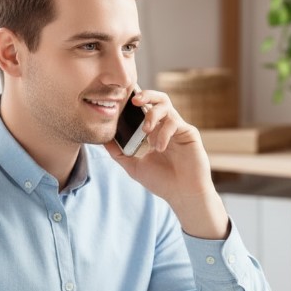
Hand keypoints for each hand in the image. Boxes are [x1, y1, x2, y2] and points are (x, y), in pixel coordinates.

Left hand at [104, 90, 228, 239]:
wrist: (183, 195)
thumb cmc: (163, 182)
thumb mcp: (134, 167)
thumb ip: (118, 153)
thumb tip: (101, 141)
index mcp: (155, 132)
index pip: (145, 109)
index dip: (135, 102)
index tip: (121, 99)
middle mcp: (167, 127)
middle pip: (159, 99)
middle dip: (146, 95)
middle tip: (134, 100)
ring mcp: (179, 129)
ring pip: (166, 106)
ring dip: (153, 115)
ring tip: (145, 131)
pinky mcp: (189, 133)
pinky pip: (174, 123)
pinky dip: (163, 133)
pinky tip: (159, 148)